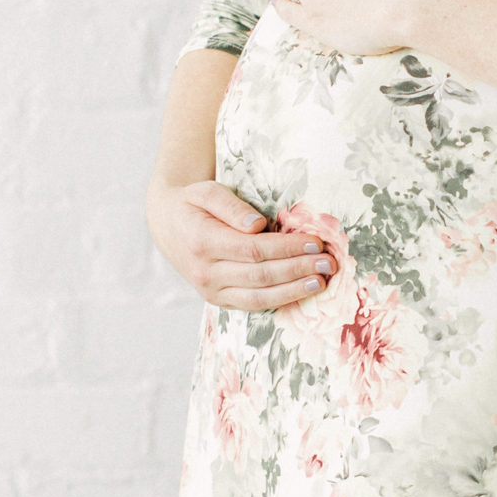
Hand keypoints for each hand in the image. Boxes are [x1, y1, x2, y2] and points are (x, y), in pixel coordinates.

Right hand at [148, 179, 334, 312]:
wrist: (167, 225)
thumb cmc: (193, 204)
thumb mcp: (206, 192)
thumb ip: (230, 206)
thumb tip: (256, 224)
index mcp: (202, 242)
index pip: (253, 249)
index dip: (286, 248)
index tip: (314, 242)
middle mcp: (205, 272)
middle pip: (260, 275)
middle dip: (298, 270)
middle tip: (329, 263)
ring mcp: (210, 290)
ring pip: (258, 297)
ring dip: (294, 290)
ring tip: (322, 282)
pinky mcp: (217, 299)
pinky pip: (252, 304)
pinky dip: (280, 300)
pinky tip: (302, 292)